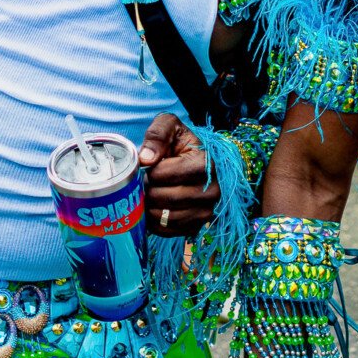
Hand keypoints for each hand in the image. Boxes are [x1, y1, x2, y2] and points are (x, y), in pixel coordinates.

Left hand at [139, 113, 220, 236]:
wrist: (196, 161)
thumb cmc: (181, 143)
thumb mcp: (170, 126)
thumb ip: (157, 134)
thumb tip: (146, 159)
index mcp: (206, 164)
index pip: (163, 175)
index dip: (151, 171)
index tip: (153, 167)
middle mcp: (212, 191)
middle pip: (164, 197)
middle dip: (149, 189)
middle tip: (148, 182)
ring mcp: (206, 211)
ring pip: (164, 216)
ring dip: (150, 206)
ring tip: (152, 192)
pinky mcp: (197, 226)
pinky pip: (167, 230)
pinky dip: (154, 221)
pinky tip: (155, 207)